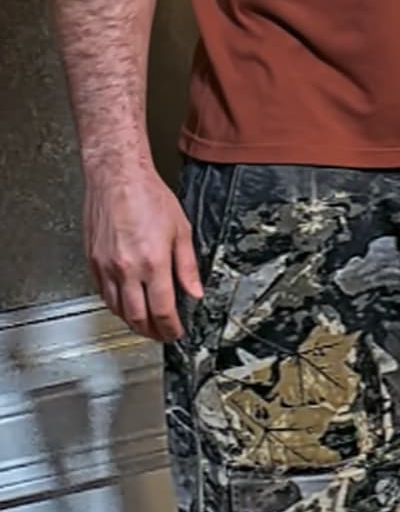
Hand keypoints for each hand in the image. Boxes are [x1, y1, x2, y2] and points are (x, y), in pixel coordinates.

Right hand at [83, 164, 202, 341]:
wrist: (117, 177)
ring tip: (145, 323)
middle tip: (161, 334)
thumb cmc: (148, 195)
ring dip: (133, 322)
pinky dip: (116, 305)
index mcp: (153, 262)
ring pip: (118, 310)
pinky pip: (103, 295)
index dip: (171, 328)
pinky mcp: (93, 262)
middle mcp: (127, 269)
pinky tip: (126, 303)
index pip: (163, 310)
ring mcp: (107, 268)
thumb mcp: (180, 228)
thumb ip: (187, 265)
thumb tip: (195, 291)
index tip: (176, 332)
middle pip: (138, 317)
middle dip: (152, 332)